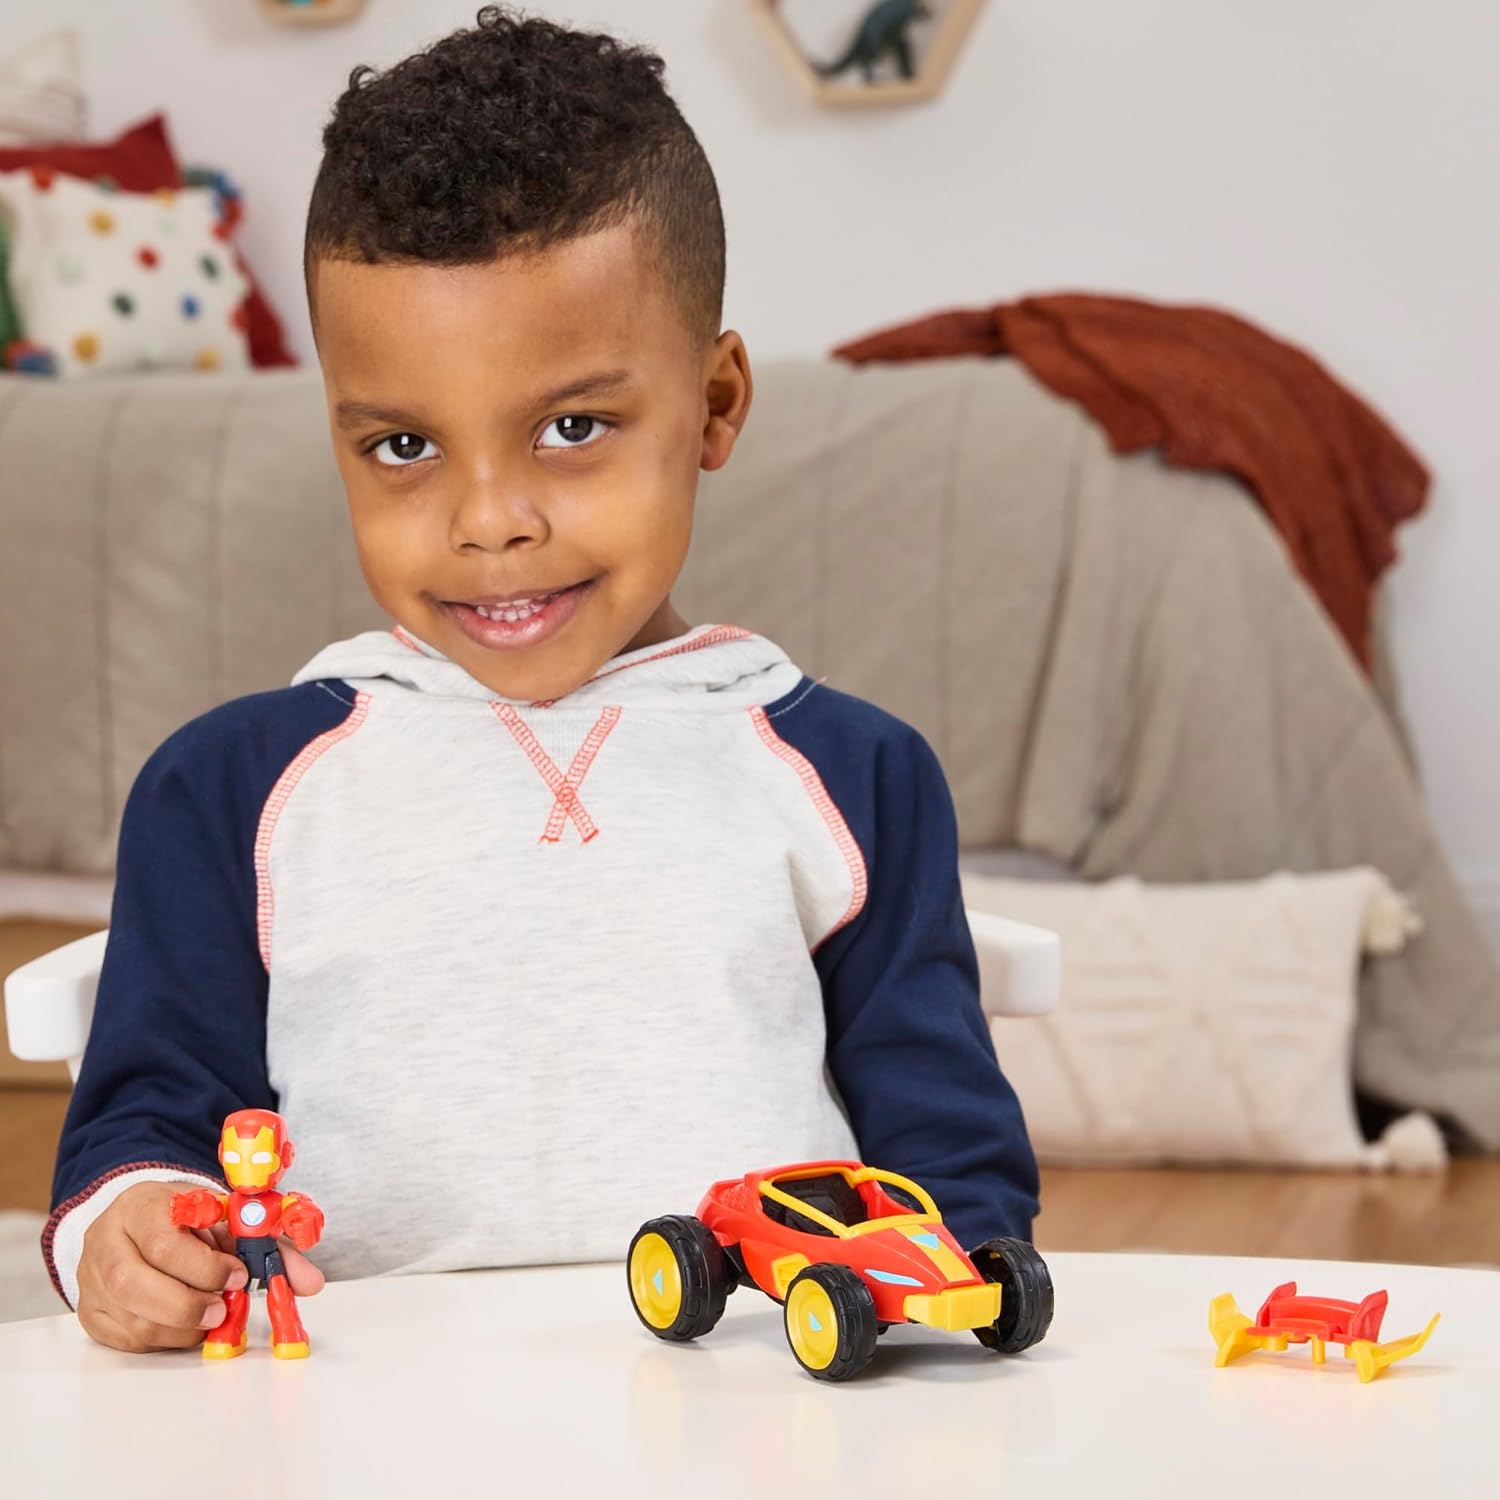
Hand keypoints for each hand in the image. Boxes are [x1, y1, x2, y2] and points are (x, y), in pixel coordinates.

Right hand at [75, 1181, 322, 1353]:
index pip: (166, 1243)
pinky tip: (185, 1325)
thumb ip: (270, 1246)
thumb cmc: (190, 1217)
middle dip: (187, 1305)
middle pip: (133, 1285)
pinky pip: (124, 1339)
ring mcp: (92, 1279)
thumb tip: (311, 1282)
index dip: (205, 1267)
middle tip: (223, 1310)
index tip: (238, 1275)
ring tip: (210, 1317)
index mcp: (141, 1206)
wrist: (143, 1217)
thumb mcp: (228, 1217)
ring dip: (179, 1327)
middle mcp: (106, 1241)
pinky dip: (162, 1338)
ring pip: (130, 1318)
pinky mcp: (90, 1312)